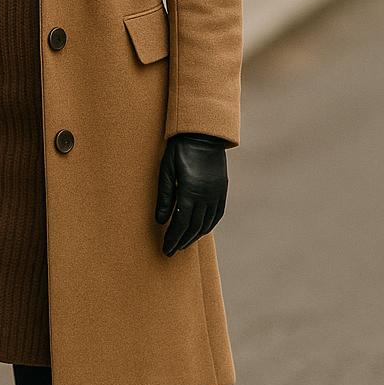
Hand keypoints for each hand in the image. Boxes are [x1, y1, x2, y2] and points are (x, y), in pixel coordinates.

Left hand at [155, 133, 229, 254]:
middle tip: (172, 251)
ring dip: (195, 235)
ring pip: (207, 223)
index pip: (181, 223)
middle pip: (194, 227)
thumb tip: (161, 220)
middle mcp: (206, 196)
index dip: (173, 238)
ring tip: (184, 243)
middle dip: (182, 241)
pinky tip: (201, 230)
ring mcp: (217, 193)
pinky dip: (209, 225)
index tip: (166, 249)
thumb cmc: (179, 150)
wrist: (203, 134)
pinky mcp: (222, 189)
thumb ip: (164, 196)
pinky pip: (217, 213)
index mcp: (190, 192)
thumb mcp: (166, 171)